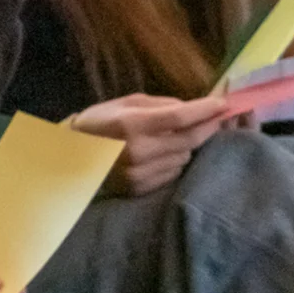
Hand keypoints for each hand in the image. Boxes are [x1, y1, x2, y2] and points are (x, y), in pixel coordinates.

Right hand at [70, 92, 231, 195]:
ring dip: (187, 145)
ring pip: (184, 157)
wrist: (70, 157)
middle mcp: (138, 151)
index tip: (224, 104)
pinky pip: (173, 173)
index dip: (205, 110)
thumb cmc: (99, 122)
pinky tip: (163, 154)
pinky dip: (174, 161)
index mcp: (132, 124)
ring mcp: (140, 174)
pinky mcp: (140, 189)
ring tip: (175, 137)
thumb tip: (192, 108)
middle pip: (188, 140)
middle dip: (207, 127)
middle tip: (218, 118)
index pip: (180, 117)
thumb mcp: (126, 103)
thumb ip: (161, 105)